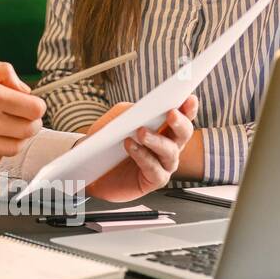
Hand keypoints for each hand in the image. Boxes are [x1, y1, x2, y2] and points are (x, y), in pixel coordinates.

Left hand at [83, 95, 198, 202]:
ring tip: (141, 132)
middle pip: (183, 134)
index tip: (190, 98)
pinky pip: (155, 169)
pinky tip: (131, 146)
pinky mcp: (154, 180)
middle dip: (179, 123)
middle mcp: (168, 146)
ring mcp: (163, 164)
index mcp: (163, 128)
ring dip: (156, 140)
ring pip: (170, 152)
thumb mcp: (117, 120)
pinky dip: (143, 156)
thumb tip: (144, 108)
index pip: (182, 116)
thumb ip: (131, 112)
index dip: (188, 108)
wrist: (90, 167)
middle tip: (171, 113)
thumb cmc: (106, 142)